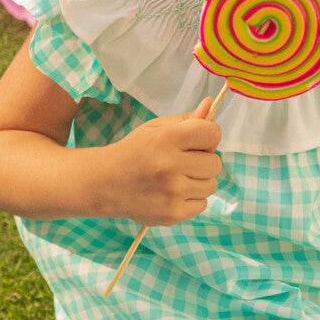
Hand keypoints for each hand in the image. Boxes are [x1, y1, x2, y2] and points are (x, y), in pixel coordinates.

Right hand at [95, 96, 221, 224]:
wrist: (103, 183)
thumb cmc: (134, 152)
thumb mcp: (155, 128)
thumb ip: (186, 120)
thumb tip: (211, 105)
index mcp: (165, 139)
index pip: (212, 134)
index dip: (207, 136)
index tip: (195, 140)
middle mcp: (169, 167)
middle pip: (215, 163)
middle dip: (203, 161)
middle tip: (182, 162)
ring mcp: (171, 193)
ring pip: (211, 185)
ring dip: (198, 181)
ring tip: (176, 178)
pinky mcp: (172, 214)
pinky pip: (202, 205)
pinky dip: (191, 199)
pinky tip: (171, 193)